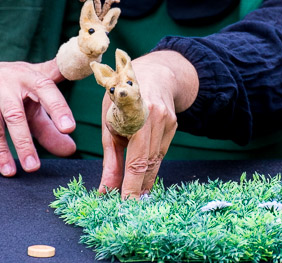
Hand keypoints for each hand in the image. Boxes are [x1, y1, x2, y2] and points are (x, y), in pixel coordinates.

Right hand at [0, 59, 75, 175]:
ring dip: (23, 145)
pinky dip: (0, 153)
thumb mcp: (34, 100)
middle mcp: (13, 79)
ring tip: (32, 167)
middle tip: (62, 138)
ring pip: (11, 119)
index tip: (69, 128)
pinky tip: (8, 169)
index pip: (47, 88)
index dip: (59, 108)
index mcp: (32, 76)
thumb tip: (70, 150)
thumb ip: (52, 123)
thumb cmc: (12, 89)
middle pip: (32, 99)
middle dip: (43, 124)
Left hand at [98, 51, 197, 198]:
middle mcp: (156, 118)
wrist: (151, 73)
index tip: (124, 204)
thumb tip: (106, 189)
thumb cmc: (121, 97)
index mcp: (137, 115)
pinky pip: (161, 152)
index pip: (136, 159)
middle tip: (128, 207)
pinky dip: (151, 167)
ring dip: (145, 181)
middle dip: (138, 188)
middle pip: (149, 163)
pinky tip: (143, 179)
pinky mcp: (174, 125)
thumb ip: (111, 159)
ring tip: (135, 198)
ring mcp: (169, 122)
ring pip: (157, 160)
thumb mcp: (109, 123)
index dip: (131, 185)